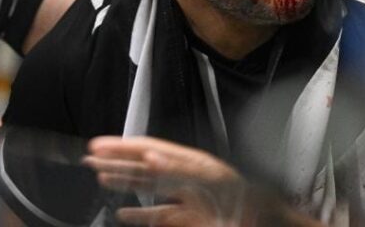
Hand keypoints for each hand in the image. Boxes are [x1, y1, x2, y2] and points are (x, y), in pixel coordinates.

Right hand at [84, 137, 321, 226]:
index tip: (99, 145)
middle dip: (118, 161)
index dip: (123, 148)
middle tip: (90, 156)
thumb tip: (153, 157)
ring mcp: (192, 199)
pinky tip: (124, 215)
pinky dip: (141, 215)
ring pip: (152, 188)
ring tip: (101, 177)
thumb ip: (182, 172)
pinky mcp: (195, 220)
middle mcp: (190, 178)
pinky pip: (162, 215)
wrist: (274, 226)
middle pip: (147, 165)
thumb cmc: (252, 209)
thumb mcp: (214, 185)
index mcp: (194, 165)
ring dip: (126, 183)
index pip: (151, 150)